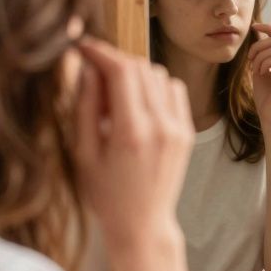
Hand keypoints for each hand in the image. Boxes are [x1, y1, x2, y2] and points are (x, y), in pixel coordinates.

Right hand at [72, 38, 193, 255]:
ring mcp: (179, 128)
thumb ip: (85, 108)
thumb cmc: (106, 194)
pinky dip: (154, 86)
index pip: (122, 71)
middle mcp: (161, 126)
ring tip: (115, 98)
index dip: (101, 51)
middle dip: (114, 61)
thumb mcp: (84, 153)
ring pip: (158, 74)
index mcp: (132, 133)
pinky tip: (137, 105)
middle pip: (140, 67)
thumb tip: (88, 68)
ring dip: (135, 74)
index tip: (83, 46)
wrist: (143, 223)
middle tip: (94, 77)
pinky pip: (173, 90)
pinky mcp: (187, 131)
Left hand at [247, 22, 270, 126]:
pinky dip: (264, 62)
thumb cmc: (264, 95)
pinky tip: (261, 73)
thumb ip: (261, 51)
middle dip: (259, 44)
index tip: (253, 27)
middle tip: (249, 58)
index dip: (268, 27)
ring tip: (254, 69)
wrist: (269, 115)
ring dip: (259, 55)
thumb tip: (258, 31)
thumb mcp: (259, 67)